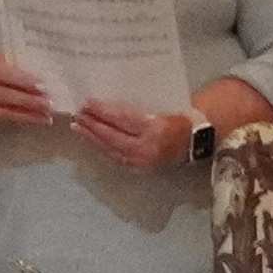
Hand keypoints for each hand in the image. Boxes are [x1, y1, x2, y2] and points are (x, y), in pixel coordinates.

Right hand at [0, 46, 71, 128]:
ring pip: (6, 111)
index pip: (6, 75)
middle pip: (7, 95)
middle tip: (49, 104)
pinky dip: (21, 119)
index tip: (43, 86)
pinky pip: (3, 118)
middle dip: (29, 101)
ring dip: (28, 115)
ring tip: (47, 117)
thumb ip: (10, 65)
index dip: (25, 81)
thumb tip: (37, 76)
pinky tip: (35, 120)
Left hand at [67, 97, 196, 172]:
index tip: (87, 103)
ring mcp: (142, 161)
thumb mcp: (159, 108)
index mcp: (156, 128)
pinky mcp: (138, 169)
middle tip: (78, 114)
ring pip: (110, 149)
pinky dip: (101, 147)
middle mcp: (148, 147)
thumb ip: (133, 108)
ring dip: (91, 137)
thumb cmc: (176, 119)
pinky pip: (115, 157)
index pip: (122, 119)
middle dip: (92, 125)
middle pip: (112, 136)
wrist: (194, 142)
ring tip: (78, 126)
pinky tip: (91, 140)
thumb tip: (103, 103)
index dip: (102, 111)